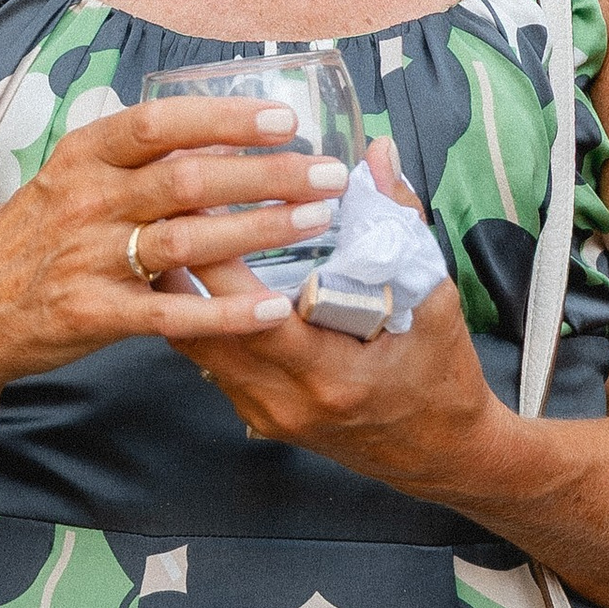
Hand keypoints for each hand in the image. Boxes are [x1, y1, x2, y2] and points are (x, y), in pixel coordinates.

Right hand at [0, 95, 350, 414]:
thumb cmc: (30, 239)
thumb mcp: (66, 181)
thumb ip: (130, 161)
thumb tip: (210, 134)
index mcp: (82, 158)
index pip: (159, 124)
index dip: (223, 118)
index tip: (283, 118)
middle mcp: (85, 201)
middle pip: (188, 178)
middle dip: (265, 174)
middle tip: (326, 173)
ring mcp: (87, 259)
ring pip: (187, 239)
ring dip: (259, 230)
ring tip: (315, 221)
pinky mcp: (91, 315)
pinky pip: (170, 313)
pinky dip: (224, 312)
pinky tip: (271, 308)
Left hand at [183, 139, 503, 498]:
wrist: (441, 455)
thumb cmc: (442, 377)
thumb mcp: (435, 300)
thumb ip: (401, 223)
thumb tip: (377, 152)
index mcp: (333, 376)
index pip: (253, 315)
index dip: (219, 258)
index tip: (199, 201)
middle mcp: (288, 401)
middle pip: (206, 327)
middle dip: (183, 262)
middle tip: (166, 203)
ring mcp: (267, 413)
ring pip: (196, 348)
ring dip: (181, 289)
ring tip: (167, 228)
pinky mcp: (257, 416)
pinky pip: (210, 362)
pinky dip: (197, 316)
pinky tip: (189, 274)